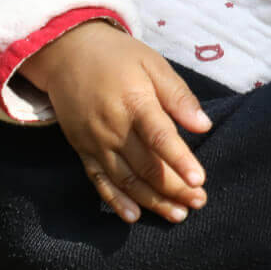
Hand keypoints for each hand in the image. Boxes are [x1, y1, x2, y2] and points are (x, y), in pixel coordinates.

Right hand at [20, 21, 212, 222]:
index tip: (199, 180)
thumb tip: (204, 125)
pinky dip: (115, 201)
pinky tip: (133, 216)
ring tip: (178, 214)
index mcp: (134, 101)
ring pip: (126, 180)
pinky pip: (99, 181)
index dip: (180, 160)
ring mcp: (95, 142)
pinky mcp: (82, 150)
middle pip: (146, 165)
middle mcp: (112, 127)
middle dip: (174, 188)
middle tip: (199, 202)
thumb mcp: (152, 63)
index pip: (159, 137)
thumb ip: (178, 95)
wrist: (66, 53)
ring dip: (152, 201)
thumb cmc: (118, 57)